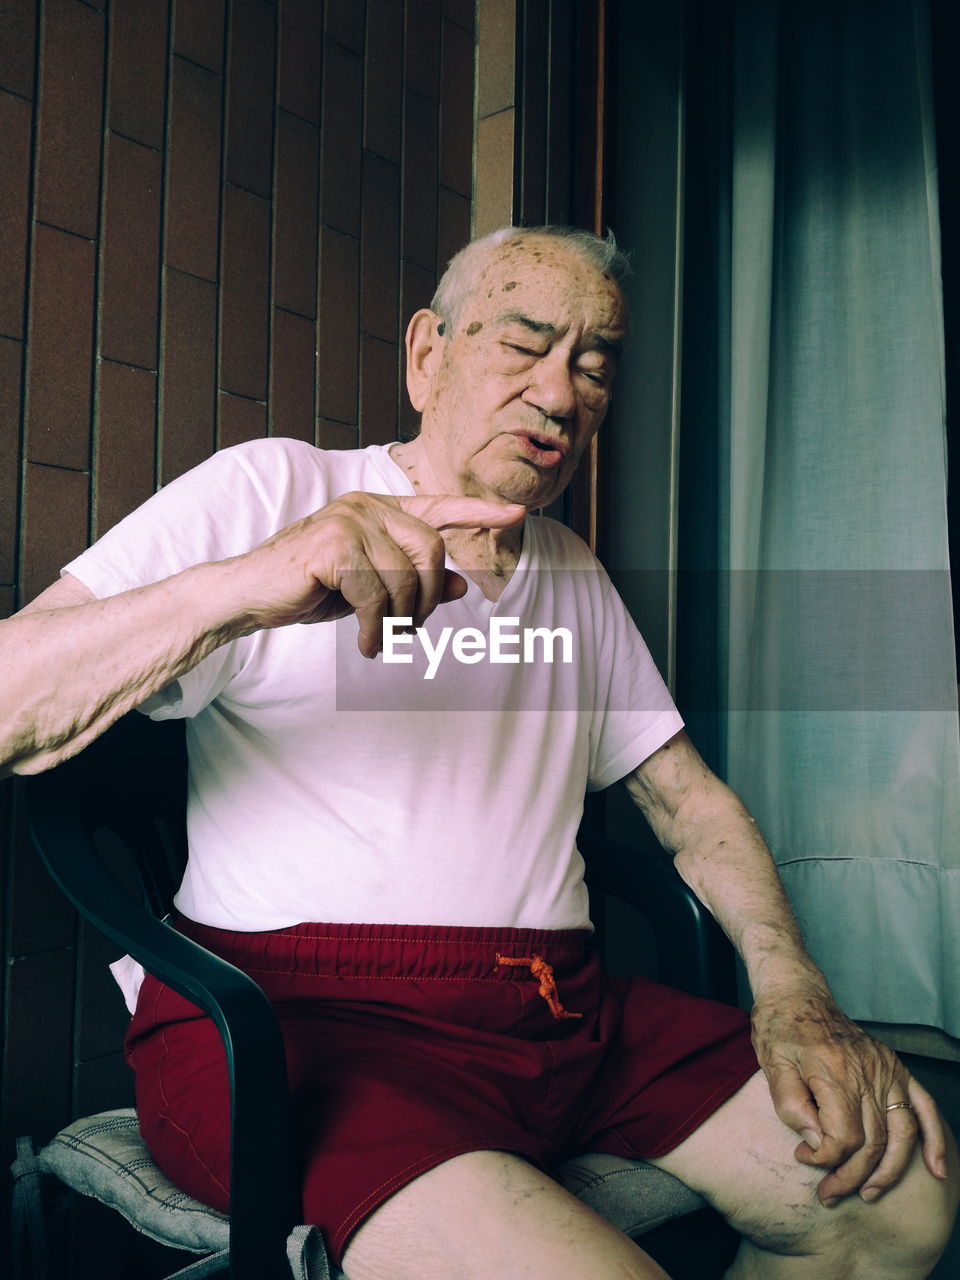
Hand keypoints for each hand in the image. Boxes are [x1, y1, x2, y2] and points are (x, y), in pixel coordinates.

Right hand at [230, 491, 525, 655]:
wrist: (250, 593)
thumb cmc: (311, 588)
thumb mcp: (373, 589)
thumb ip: (415, 583)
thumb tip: (464, 586)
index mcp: (380, 510)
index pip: (439, 508)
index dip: (479, 513)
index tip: (518, 515)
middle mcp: (367, 506)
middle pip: (432, 551)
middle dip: (428, 598)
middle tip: (409, 629)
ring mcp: (349, 521)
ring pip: (406, 577)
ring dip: (400, 619)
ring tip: (383, 639)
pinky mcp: (332, 544)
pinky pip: (376, 594)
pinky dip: (377, 629)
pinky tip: (368, 645)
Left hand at [751, 985, 948, 1204]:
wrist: (798, 993)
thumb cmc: (781, 1028)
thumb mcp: (771, 1064)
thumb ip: (791, 1106)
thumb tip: (818, 1142)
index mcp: (834, 1071)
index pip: (843, 1136)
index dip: (825, 1159)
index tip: (804, 1157)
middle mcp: (867, 1071)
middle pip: (871, 1141)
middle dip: (850, 1176)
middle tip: (829, 1194)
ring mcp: (886, 1068)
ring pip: (900, 1134)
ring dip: (889, 1171)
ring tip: (869, 1192)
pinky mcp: (895, 1067)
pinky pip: (924, 1107)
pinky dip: (934, 1139)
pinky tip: (935, 1168)